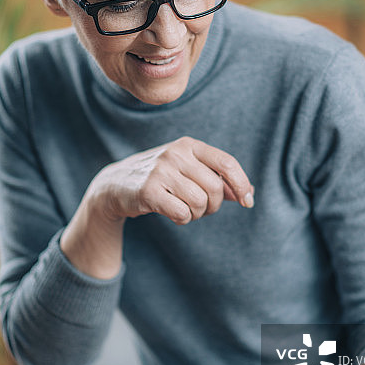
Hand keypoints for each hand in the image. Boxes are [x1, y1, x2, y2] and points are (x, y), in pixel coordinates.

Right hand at [91, 136, 253, 224]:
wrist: (116, 184)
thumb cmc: (161, 178)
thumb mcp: (189, 171)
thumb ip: (217, 180)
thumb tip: (248, 193)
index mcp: (189, 145)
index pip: (227, 163)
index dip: (241, 184)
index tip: (247, 202)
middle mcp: (175, 154)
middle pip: (214, 188)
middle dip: (214, 206)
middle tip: (202, 209)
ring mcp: (160, 171)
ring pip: (199, 203)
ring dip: (197, 214)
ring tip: (185, 210)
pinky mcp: (148, 190)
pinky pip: (182, 213)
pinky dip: (183, 220)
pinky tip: (174, 215)